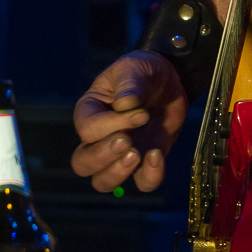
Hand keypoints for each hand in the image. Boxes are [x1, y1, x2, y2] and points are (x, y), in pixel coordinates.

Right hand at [71, 53, 188, 193]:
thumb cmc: (142, 71)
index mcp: (89, 113)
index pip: (87, 130)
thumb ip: (129, 83)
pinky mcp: (144, 162)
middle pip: (83, 163)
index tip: (141, 112)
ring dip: (118, 173)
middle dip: (103, 157)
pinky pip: (142, 183)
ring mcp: (120, 154)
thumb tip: (125, 104)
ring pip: (104, 181)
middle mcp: (99, 138)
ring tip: (139, 153)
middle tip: (128, 141)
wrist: (168, 80)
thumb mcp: (133, 68)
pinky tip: (158, 155)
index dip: (111, 125)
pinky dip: (150, 176)